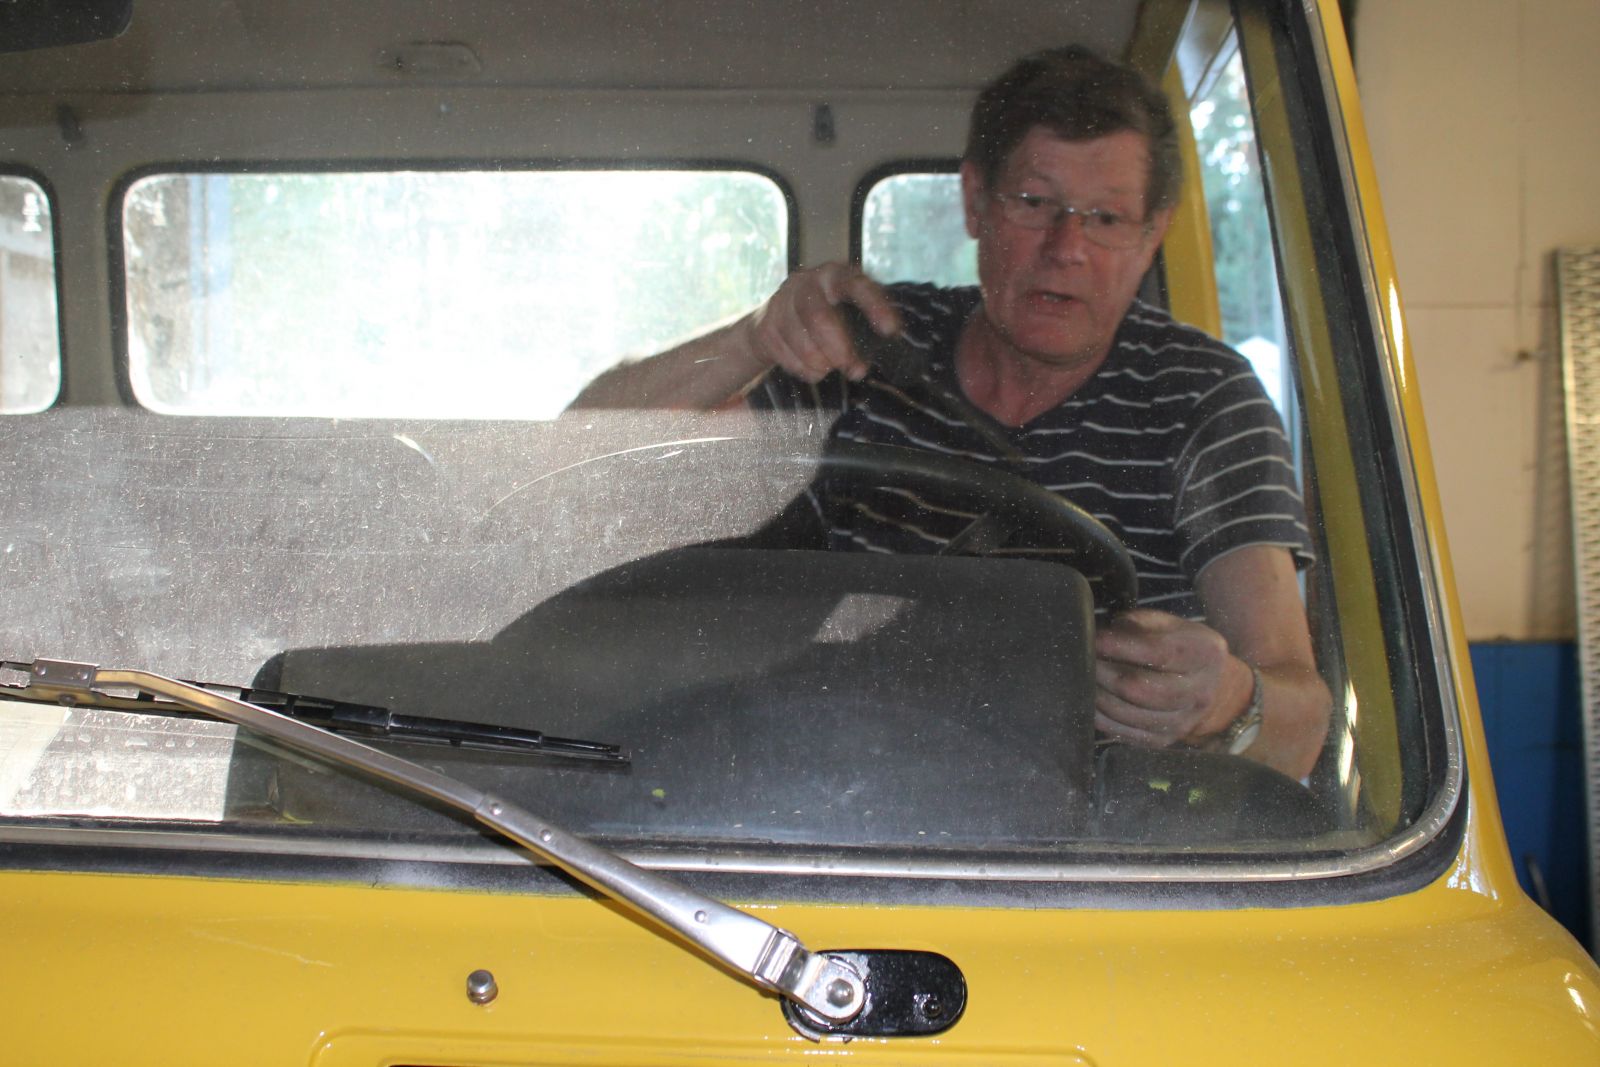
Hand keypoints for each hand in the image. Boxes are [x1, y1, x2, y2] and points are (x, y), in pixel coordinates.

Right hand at [740, 263, 901, 382]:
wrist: (773, 318)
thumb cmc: (824, 316)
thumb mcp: (846, 311)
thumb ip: (862, 332)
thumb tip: (860, 367)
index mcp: (834, 275)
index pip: (856, 285)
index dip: (874, 306)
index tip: (891, 330)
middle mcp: (805, 282)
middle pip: (819, 317)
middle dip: (839, 350)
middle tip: (854, 370)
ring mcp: (781, 302)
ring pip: (802, 342)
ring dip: (822, 364)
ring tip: (831, 368)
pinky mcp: (765, 326)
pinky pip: (786, 356)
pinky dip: (805, 370)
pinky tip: (814, 370)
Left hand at [1092, 608, 1252, 748]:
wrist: (1210, 685)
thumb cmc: (1179, 646)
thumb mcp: (1168, 624)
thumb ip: (1140, 624)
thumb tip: (1105, 635)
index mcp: (1205, 654)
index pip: (1160, 653)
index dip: (1122, 647)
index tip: (1096, 640)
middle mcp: (1200, 692)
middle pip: (1143, 689)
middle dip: (1105, 674)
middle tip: (1084, 660)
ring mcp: (1184, 721)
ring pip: (1131, 714)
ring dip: (1099, 696)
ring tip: (1083, 680)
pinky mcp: (1164, 741)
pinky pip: (1126, 733)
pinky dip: (1101, 718)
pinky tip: (1089, 702)